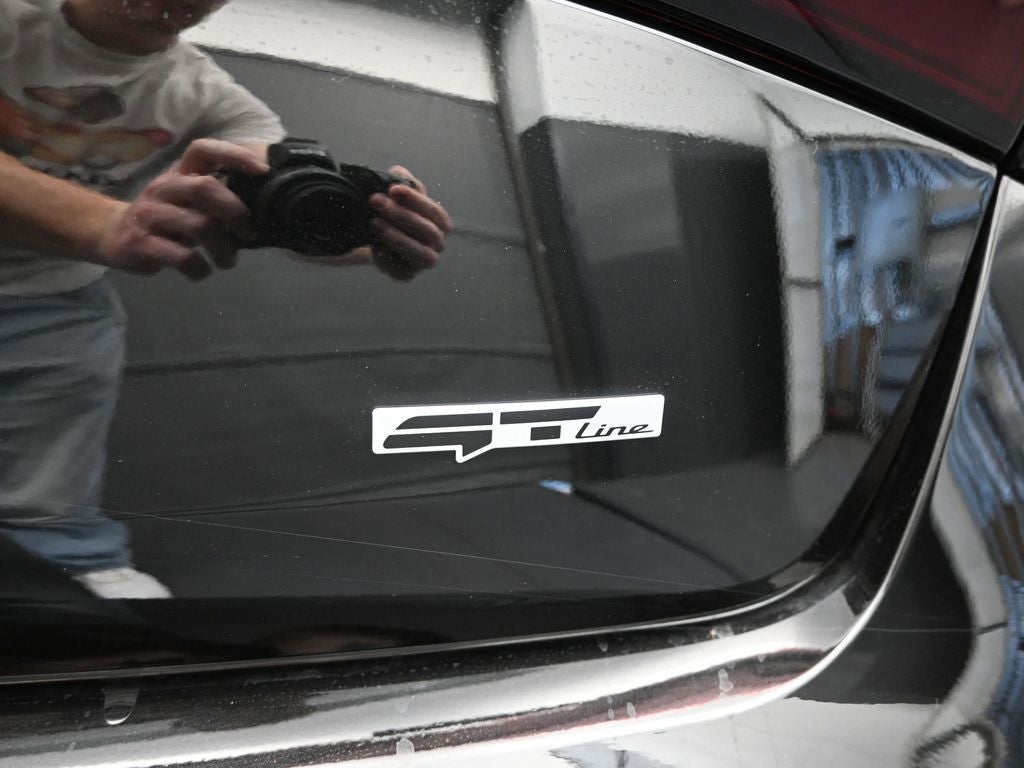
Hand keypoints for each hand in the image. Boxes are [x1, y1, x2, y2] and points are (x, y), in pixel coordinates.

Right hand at [95, 139, 266, 280]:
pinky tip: (202, 271)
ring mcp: (150, 215)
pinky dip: (200, 268)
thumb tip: (261, 208)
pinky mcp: (141, 243)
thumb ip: (215, 197)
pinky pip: (182, 256)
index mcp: (179, 173)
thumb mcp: (186, 200)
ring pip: (199, 226)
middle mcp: (164, 188)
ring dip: (224, 249)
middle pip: (205, 188)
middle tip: (249, 233)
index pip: (203, 150)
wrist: (112, 234)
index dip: (234, 154)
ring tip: (227, 260)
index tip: (263, 171)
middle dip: (235, 212)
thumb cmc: (165, 217)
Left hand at [367, 166, 452, 280]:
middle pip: (428, 231)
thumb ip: (401, 181)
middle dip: (401, 215)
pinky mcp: (407, 275)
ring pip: (420, 254)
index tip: (393, 189)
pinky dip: (387, 258)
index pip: (434, 211)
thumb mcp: (398, 193)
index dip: (415, 200)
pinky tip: (374, 246)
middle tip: (376, 201)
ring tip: (374, 223)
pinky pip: (400, 269)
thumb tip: (397, 173)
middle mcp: (437, 243)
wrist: (374, 235)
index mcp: (440, 222)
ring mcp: (424, 262)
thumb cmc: (393, 210)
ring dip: (397, 238)